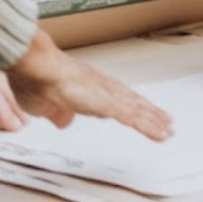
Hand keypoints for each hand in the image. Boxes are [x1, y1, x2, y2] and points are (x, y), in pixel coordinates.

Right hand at [4, 29, 173, 141]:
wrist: (36, 66)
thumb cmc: (34, 79)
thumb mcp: (42, 105)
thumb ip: (56, 114)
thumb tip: (61, 121)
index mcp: (83, 85)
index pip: (111, 96)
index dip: (125, 103)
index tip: (135, 109)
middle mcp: (100, 86)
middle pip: (130, 100)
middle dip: (148, 110)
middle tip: (164, 119)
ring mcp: (106, 94)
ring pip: (136, 110)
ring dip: (153, 120)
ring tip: (168, 129)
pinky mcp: (108, 103)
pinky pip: (135, 120)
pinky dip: (149, 128)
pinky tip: (161, 135)